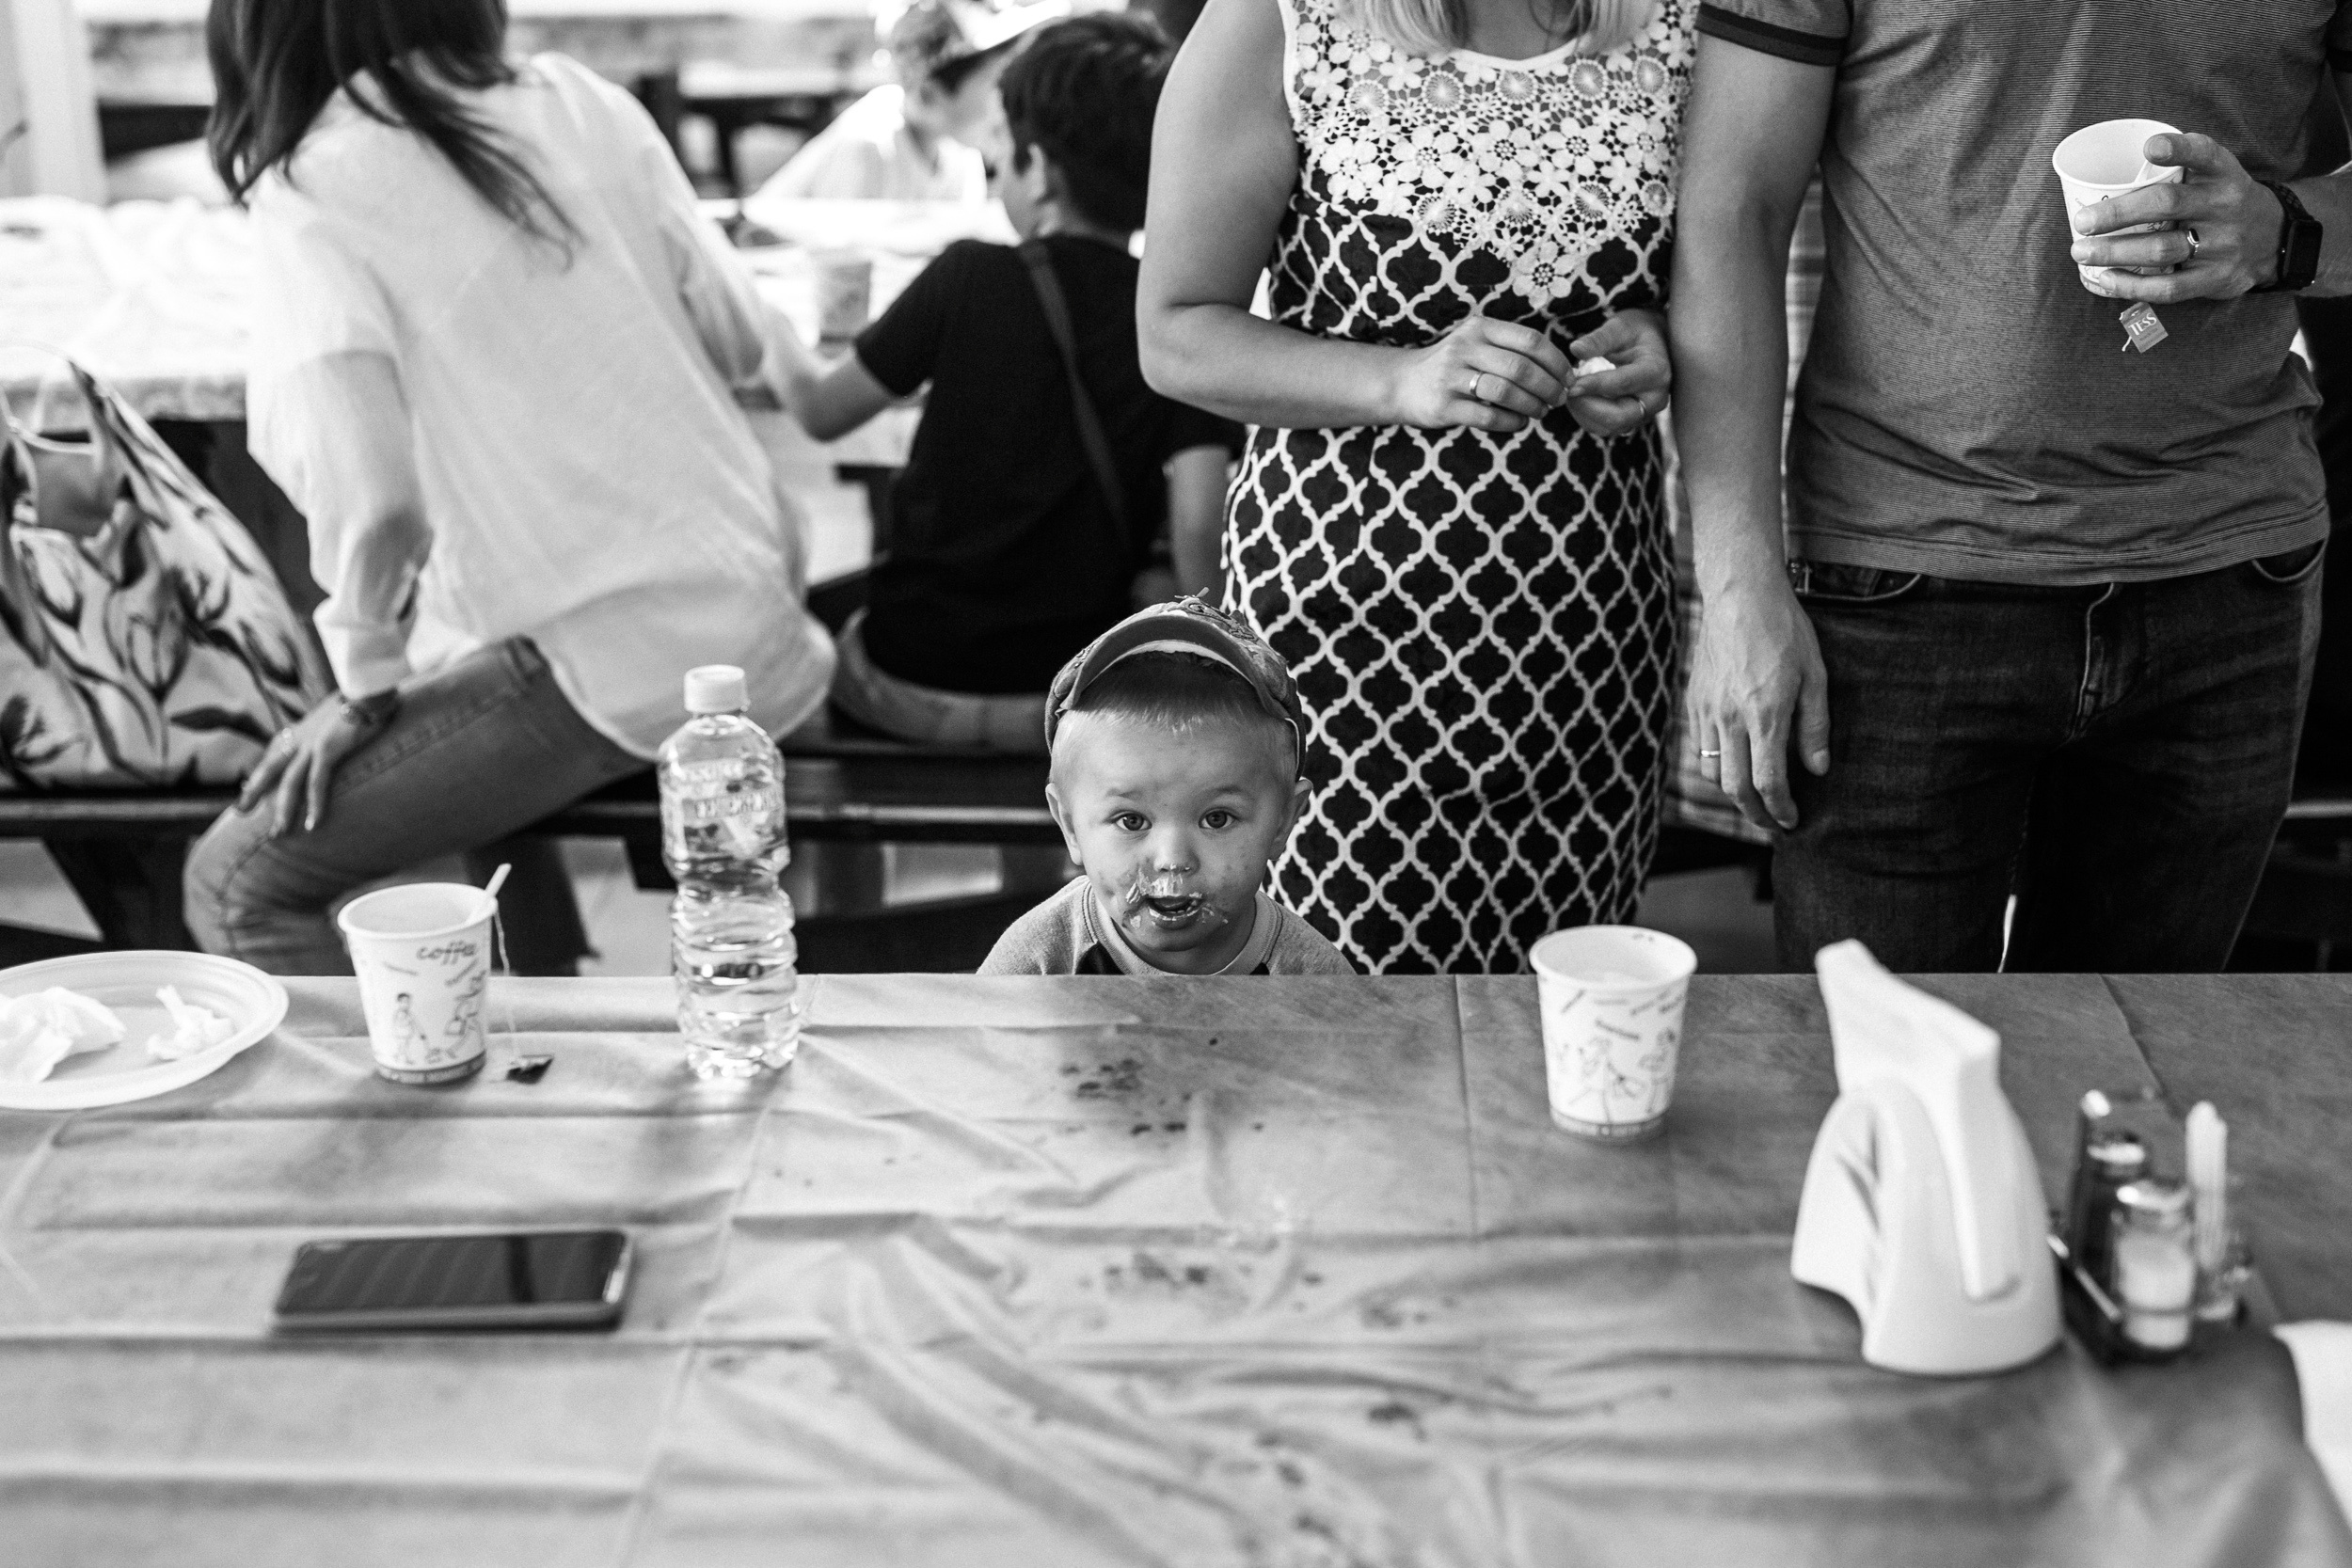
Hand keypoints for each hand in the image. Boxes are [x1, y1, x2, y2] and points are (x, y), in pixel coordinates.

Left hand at [236, 696, 389, 836]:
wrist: (369, 690)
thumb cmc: (360, 701)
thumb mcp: (335, 717)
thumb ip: (327, 730)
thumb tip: (332, 737)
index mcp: (301, 730)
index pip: (272, 755)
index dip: (258, 774)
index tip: (246, 790)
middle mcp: (300, 738)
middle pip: (269, 769)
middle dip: (254, 792)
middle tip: (240, 812)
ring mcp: (311, 745)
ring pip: (289, 783)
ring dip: (283, 810)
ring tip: (279, 832)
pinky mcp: (328, 750)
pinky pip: (317, 783)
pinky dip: (314, 804)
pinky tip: (313, 823)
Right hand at [1388, 314, 1572, 432]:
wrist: (1402, 383)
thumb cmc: (1452, 366)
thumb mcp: (1476, 344)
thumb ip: (1510, 349)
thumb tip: (1559, 369)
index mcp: (1480, 328)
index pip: (1530, 340)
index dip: (1556, 361)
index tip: (1568, 378)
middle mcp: (1465, 347)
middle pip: (1521, 367)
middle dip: (1548, 387)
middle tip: (1559, 399)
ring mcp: (1452, 377)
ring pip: (1505, 392)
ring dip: (1531, 405)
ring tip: (1541, 412)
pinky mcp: (1443, 405)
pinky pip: (1487, 416)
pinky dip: (1511, 422)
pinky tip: (1519, 423)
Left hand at [1563, 308, 1670, 436]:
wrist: (1650, 345)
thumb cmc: (1634, 332)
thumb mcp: (1618, 327)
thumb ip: (1598, 339)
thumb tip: (1575, 349)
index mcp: (1656, 371)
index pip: (1622, 384)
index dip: (1594, 386)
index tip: (1572, 385)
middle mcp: (1655, 398)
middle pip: (1618, 416)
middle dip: (1587, 406)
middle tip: (1567, 391)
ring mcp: (1645, 413)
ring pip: (1609, 427)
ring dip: (1584, 413)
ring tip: (1571, 391)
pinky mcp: (1632, 421)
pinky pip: (1605, 427)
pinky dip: (1587, 416)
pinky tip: (1578, 398)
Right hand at [1687, 577, 1830, 830]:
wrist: (1740, 594)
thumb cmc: (1784, 630)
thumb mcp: (1815, 675)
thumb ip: (1814, 726)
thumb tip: (1817, 769)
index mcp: (1763, 714)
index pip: (1768, 782)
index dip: (1781, 809)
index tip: (1792, 820)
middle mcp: (1729, 719)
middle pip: (1735, 788)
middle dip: (1756, 814)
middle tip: (1773, 823)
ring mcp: (1706, 710)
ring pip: (1711, 773)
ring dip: (1733, 793)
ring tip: (1755, 797)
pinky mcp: (1694, 701)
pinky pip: (1699, 748)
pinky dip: (1716, 767)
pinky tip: (1735, 763)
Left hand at [2069, 132, 2282, 301]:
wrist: (2275, 238)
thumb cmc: (2220, 202)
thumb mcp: (2214, 175)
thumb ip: (2177, 167)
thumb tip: (2102, 174)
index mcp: (2223, 173)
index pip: (2204, 154)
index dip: (2178, 149)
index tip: (2151, 148)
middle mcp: (2225, 205)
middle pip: (2168, 204)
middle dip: (2119, 213)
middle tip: (2082, 221)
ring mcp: (2223, 244)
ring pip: (2162, 249)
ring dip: (2115, 252)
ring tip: (2081, 252)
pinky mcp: (2217, 278)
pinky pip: (2169, 287)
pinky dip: (2132, 285)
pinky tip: (2105, 279)